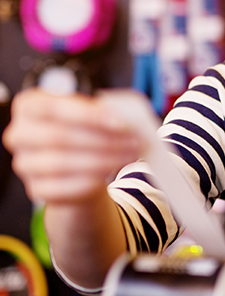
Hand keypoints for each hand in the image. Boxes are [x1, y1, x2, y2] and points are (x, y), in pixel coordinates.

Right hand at [3, 88, 142, 204]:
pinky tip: (113, 169)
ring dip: (103, 159)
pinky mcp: (37, 189)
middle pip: (58, 137)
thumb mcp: (90, 112)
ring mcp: (25, 164)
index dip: (88, 115)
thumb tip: (128, 117)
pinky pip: (65, 187)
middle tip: (133, 140)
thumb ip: (103, 110)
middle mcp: (19, 135)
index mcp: (29, 106)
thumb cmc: (83, 129)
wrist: (76, 163)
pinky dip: (93, 178)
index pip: (53, 108)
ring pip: (62, 163)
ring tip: (130, 154)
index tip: (120, 122)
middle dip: (101, 139)